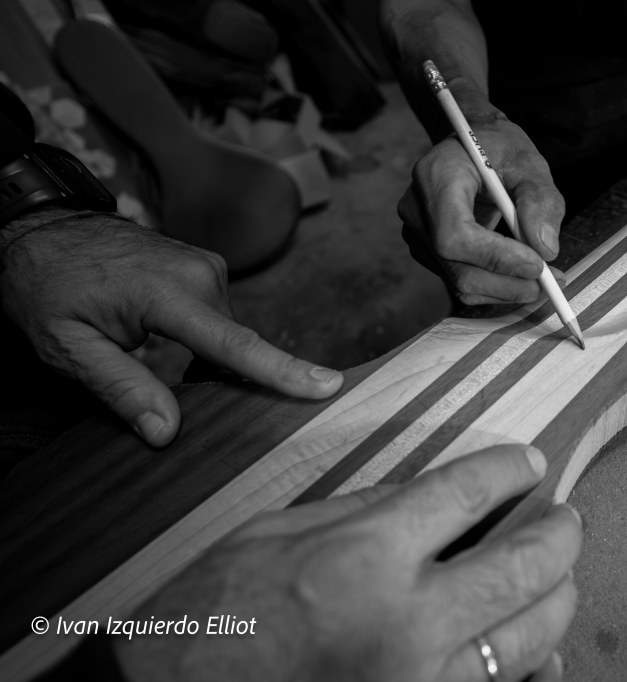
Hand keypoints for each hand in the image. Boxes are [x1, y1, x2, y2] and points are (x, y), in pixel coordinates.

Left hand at [0, 209, 342, 446]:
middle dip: (214, 378)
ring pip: (226, 334)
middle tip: (154, 382)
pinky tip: (164, 341)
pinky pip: (220, 317)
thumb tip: (166, 431)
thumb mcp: (67, 346)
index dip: (284, 371)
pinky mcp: (205, 267)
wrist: (42, 226)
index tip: (329, 386)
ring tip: (144, 350)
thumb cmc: (48, 284)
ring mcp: (206, 266)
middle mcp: (201, 274)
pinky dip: (204, 339)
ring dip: (204, 358)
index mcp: (168, 293)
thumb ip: (120, 387)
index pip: (236, 344)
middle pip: (233, 347)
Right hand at [113, 443, 581, 681]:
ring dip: (558, 598)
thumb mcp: (282, 531)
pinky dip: (533, 669)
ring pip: (531, 637)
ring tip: (560, 575)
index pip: (466, 493)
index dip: (508, 469)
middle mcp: (407, 622)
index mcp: (365, 556)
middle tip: (568, 519)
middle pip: (523, 568)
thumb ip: (368, 507)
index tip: (528, 462)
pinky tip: (541, 649)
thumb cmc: (217, 611)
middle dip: (561, 535)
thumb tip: (439, 490)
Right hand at [399, 112, 565, 304]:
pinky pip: (461, 282)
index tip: (538, 264)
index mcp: (437, 176)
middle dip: (509, 283)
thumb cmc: (498, 148)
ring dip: (507, 290)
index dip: (496, 257)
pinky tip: (520, 273)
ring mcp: (418, 234)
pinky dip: (496, 286)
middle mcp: (417, 209)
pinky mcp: (428, 252)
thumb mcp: (528, 162)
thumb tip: (546, 250)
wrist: (470, 146)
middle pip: (457, 269)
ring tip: (544, 279)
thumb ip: (541, 201)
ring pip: (460, 283)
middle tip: (551, 283)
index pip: (455, 234)